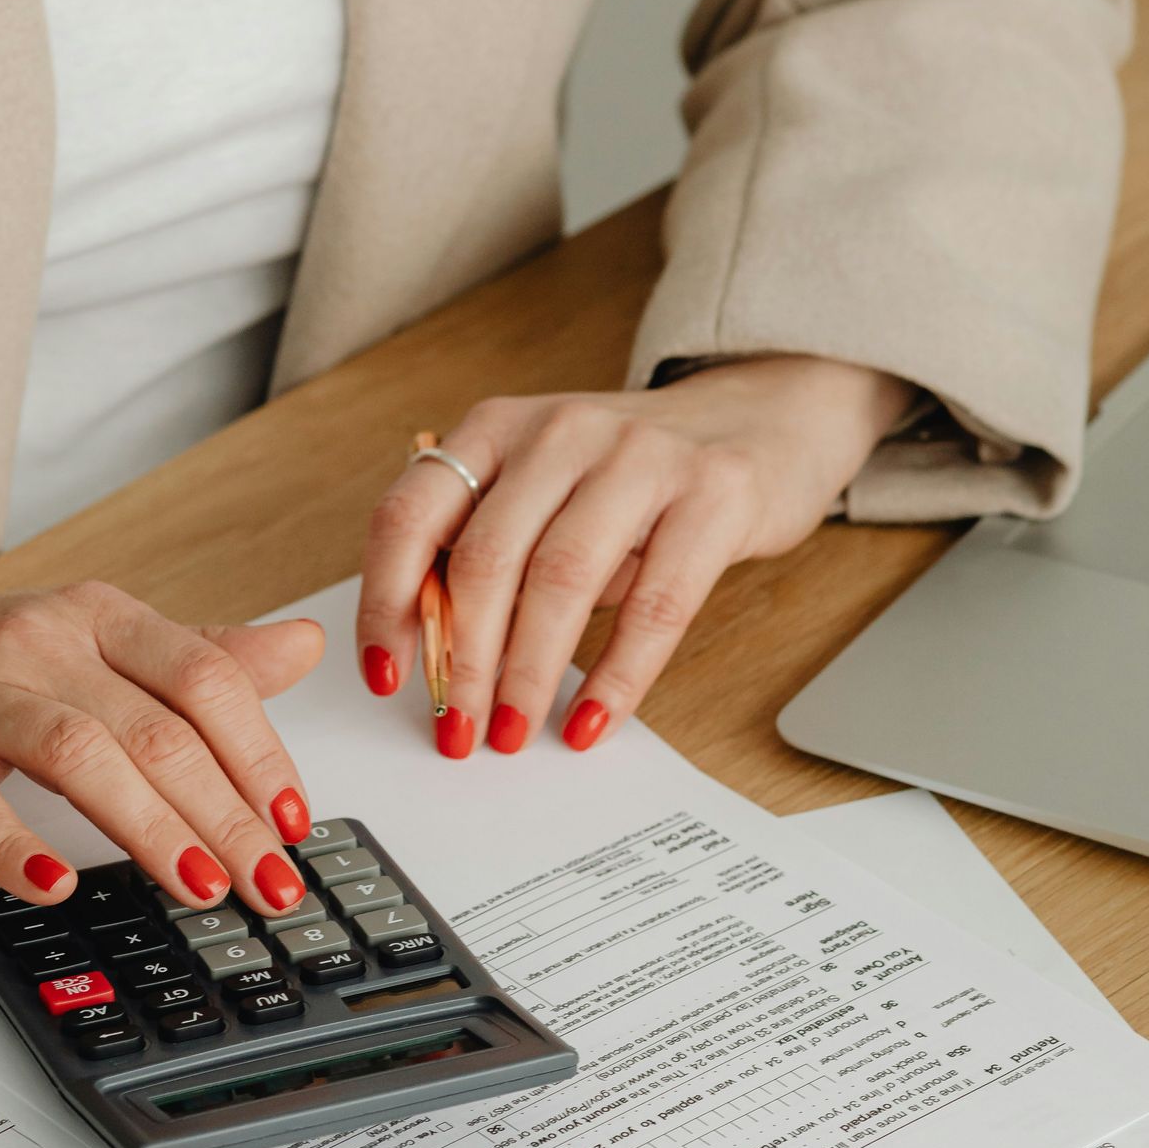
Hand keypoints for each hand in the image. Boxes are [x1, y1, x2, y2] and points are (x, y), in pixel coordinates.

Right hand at [0, 557, 325, 916]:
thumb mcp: (85, 642)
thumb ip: (193, 655)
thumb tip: (303, 647)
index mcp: (96, 617)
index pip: (204, 676)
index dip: (260, 752)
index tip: (295, 822)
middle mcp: (39, 645)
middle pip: (156, 726)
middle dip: (226, 813)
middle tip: (271, 884)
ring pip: (79, 755)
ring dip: (150, 827)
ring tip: (199, 888)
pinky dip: (13, 845)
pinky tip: (53, 884)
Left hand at [356, 357, 912, 754]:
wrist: (762, 415)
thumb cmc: (635, 475)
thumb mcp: (547, 489)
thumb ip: (491, 545)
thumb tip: (434, 653)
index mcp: (500, 428)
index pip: (411, 514)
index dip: (387, 602)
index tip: (386, 675)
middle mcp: (562, 430)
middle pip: (486, 558)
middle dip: (463, 662)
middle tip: (458, 730)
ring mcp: (641, 455)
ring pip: (562, 580)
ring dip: (528, 674)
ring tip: (512, 732)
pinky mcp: (714, 493)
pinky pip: (656, 603)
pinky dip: (618, 676)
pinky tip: (591, 720)